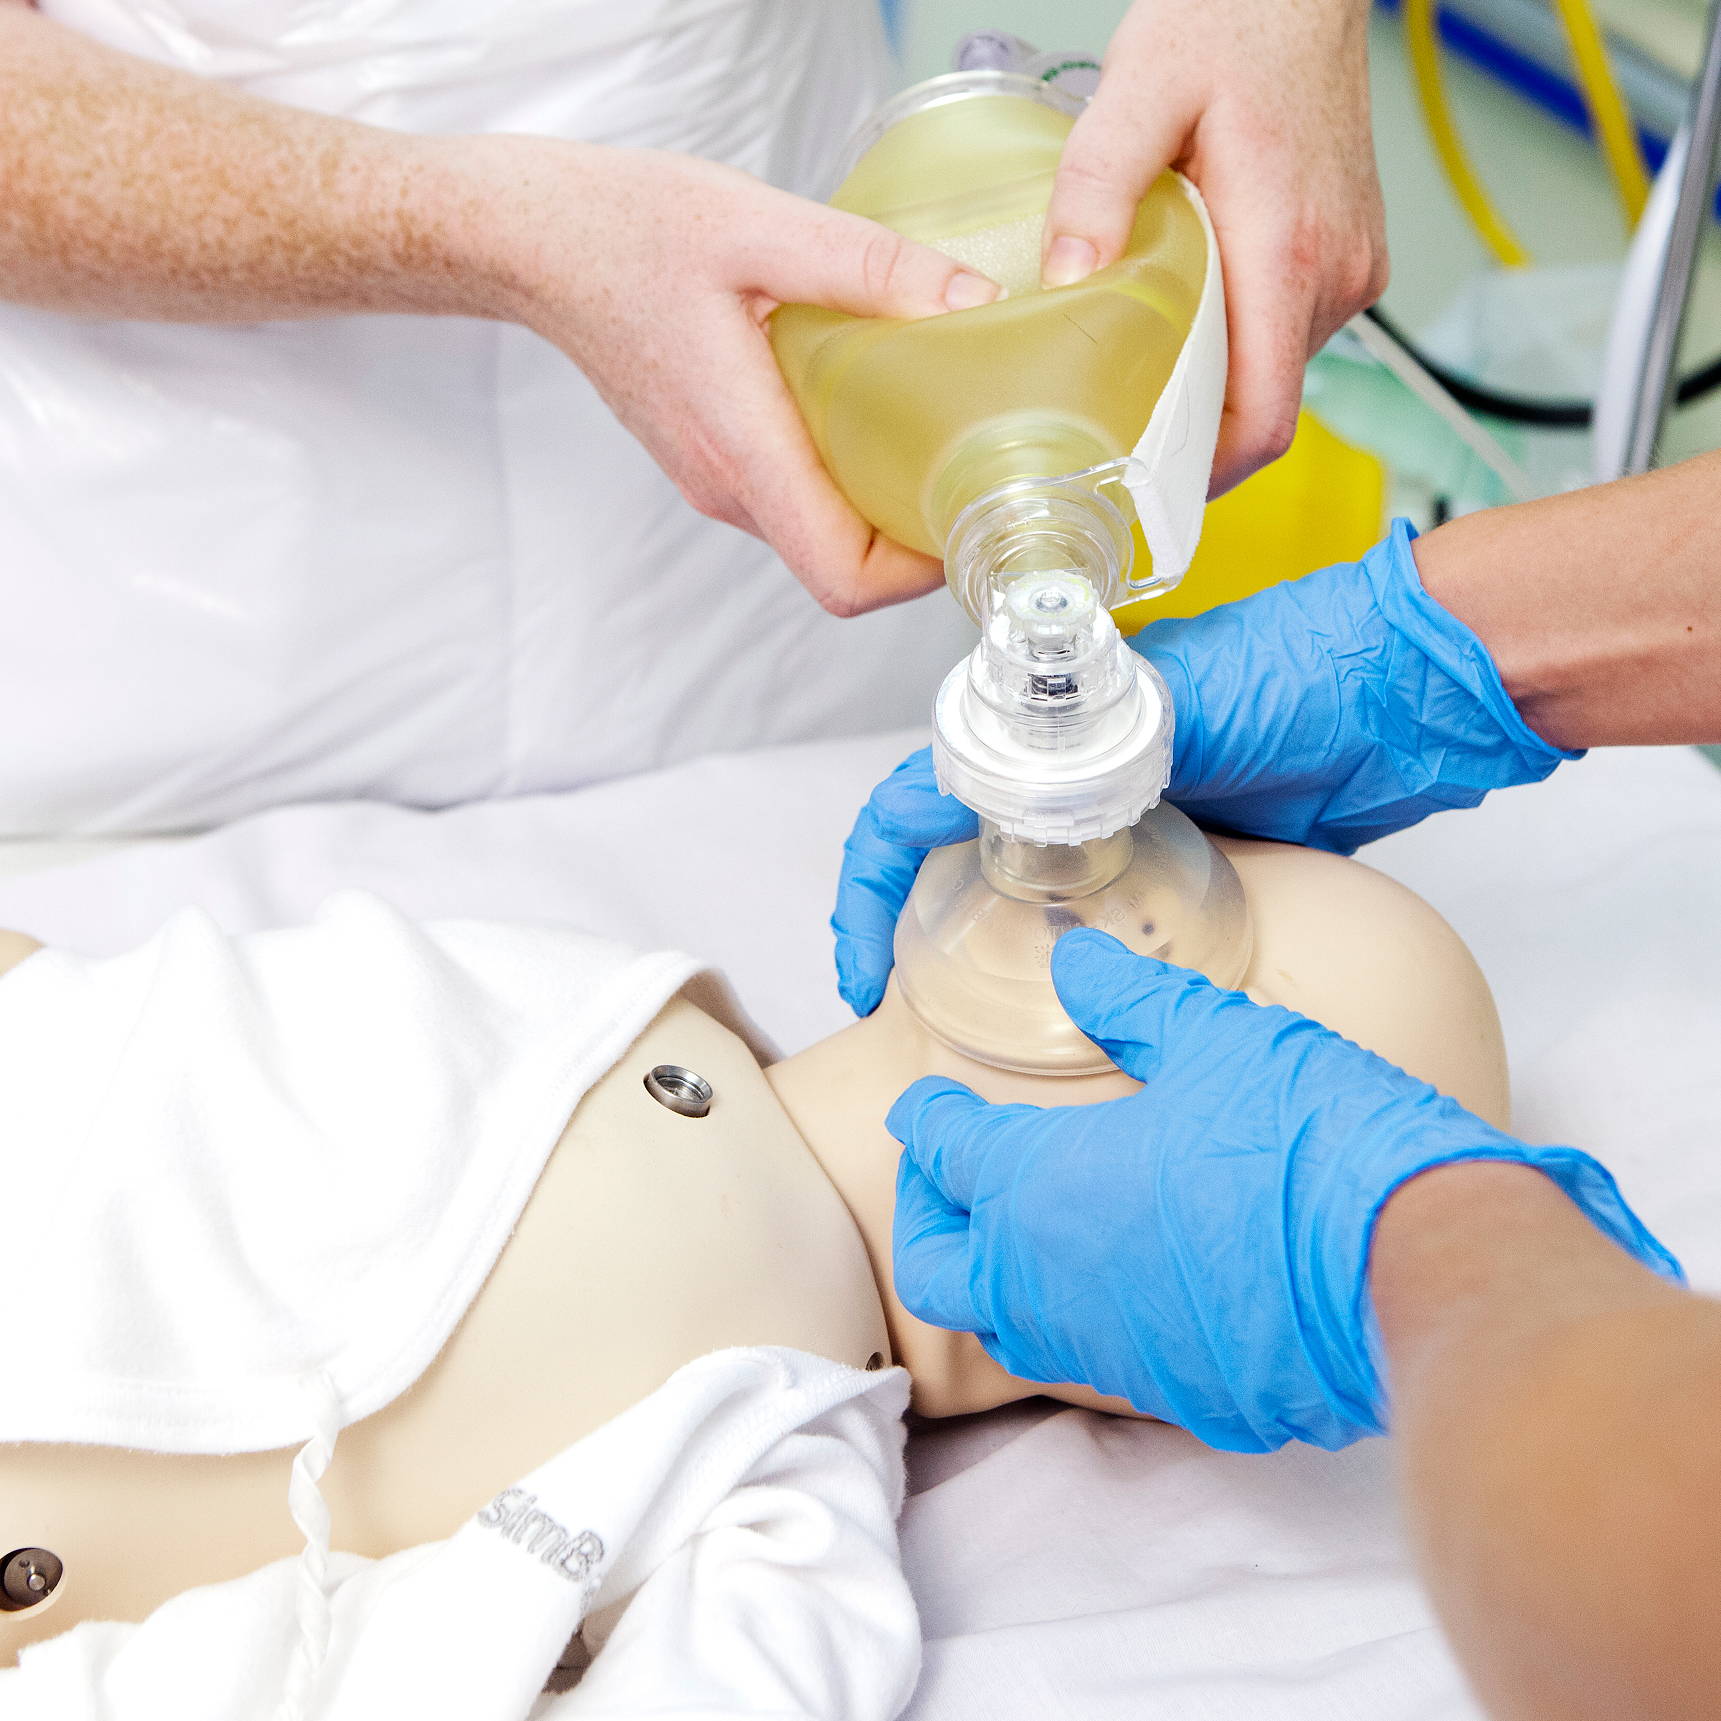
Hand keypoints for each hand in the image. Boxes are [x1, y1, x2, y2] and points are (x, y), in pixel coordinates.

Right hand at [459, 139, 999, 616]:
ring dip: (879, 507)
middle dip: (917, 536)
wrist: (532, 241)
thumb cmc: (625, 227)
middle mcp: (726, 485)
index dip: (916, 575)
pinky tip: (870, 408)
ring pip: (816, 535)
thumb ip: (870, 265)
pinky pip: (790, 498)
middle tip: (978, 464)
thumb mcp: (758, 223)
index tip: (967, 518)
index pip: (842, 579)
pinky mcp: (707, 460)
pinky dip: (842, 478)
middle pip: (841, 566)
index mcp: (743, 449)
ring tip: (937, 430)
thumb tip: (972, 302)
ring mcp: (712, 480)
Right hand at [830, 522, 1574, 1012]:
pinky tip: (1045, 1002)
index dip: (870, 885)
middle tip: (879, 1001)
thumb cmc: (1308, 674)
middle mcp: (1068, 771)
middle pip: (944, 846)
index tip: (863, 966)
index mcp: (1050, 726)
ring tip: (938, 1017)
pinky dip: (1050, 956)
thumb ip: (1103, 749)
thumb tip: (1017, 802)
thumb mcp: (1187, 708)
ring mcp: (1116, 816)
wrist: (1407, 699)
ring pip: (1007, 882)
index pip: (915, 804)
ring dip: (959, 940)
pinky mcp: (1173, 857)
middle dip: (894, 921)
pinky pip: (1087, 913)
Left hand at [888, 930, 1679, 1451]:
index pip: (942, 1152)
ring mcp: (1107, 1350)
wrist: (1416, 1269)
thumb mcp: (1218, 1039)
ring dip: (992, 1277)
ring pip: (1005, 1326)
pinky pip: (1091, 1361)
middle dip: (926, 1218)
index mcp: (1040, 1184)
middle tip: (950, 1178)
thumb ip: (1131, 1003)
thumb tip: (1075, 964)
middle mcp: (1049, 1280)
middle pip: (935, 1269)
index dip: (925, 1119)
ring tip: (1024, 1229)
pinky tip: (1121, 1279)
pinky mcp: (1172, 1396)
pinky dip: (1078, 1319)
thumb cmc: (1306, 1140)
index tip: (924, 1104)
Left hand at [1045, 0, 1387, 491]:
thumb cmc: (1233, 19)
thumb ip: (1098, 183)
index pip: (1263, 420)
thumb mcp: (1141, 86)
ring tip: (1145, 370)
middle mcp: (1334, 274)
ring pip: (1275, 371)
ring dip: (1216, 384)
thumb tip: (1068, 275)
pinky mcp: (1351, 257)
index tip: (1147, 493)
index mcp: (1287, 252)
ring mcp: (1351, 269)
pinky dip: (1240, 343)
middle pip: (1265, 408)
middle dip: (1194, 437)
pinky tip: (1190, 316)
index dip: (1206, 476)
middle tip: (1117, 442)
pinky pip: (1289, 332)